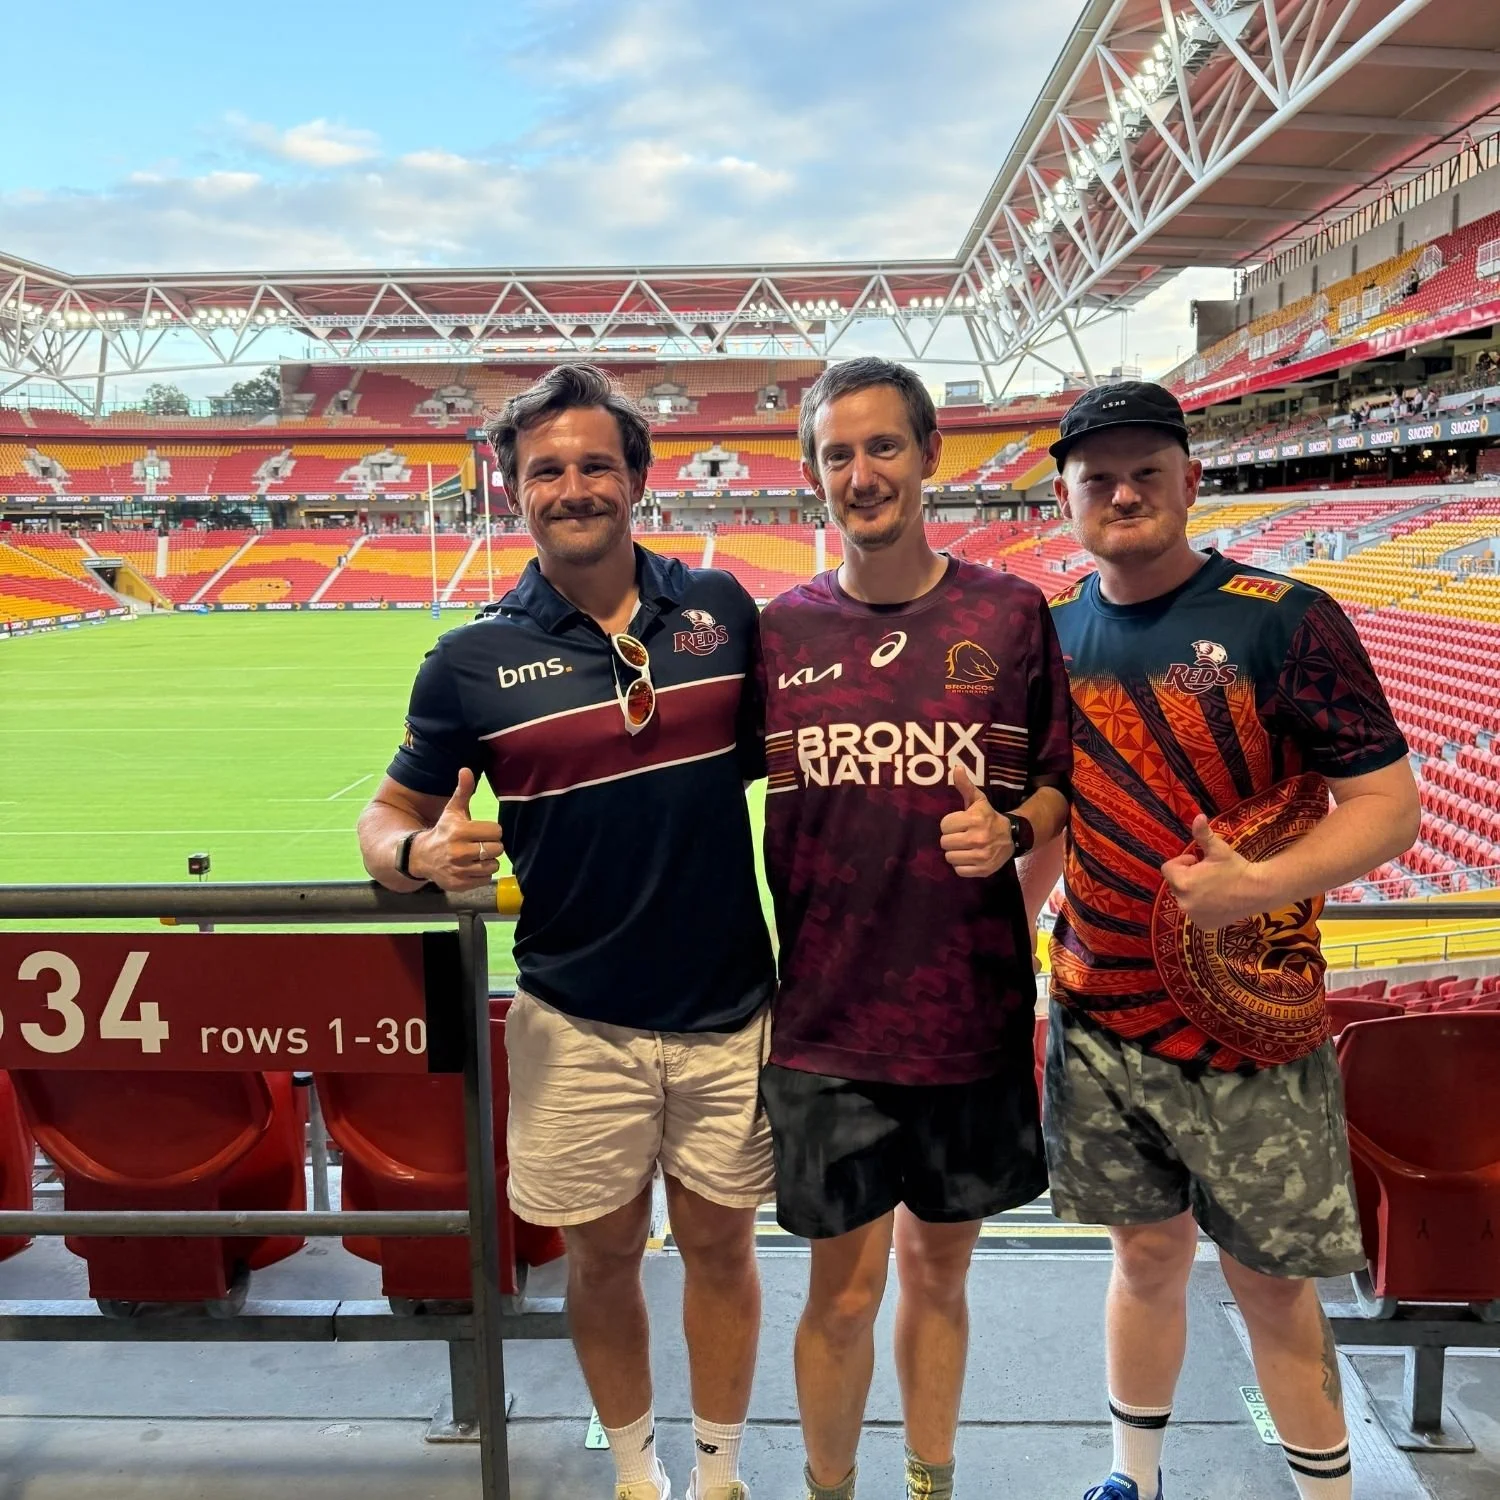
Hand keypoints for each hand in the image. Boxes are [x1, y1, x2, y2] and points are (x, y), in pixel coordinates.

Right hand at [410, 769, 503, 891]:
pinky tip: (471, 867)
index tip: (483, 831)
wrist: (421, 856)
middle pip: (497, 849)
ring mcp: (459, 870)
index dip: (492, 831)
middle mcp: (459, 852)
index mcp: (460, 831)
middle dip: (491, 845)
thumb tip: (466, 769)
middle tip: (480, 843)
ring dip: (488, 860)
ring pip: (493, 865)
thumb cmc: (444, 831)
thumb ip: (463, 791)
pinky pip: (485, 879)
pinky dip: (482, 874)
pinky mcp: (460, 884)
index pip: (496, 831)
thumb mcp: (452, 811)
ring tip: (476, 855)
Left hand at [940, 765, 1013, 877]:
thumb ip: (965, 786)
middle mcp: (978, 838)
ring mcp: (981, 856)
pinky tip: (970, 857)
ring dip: (955, 853)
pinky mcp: (983, 870)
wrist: (1011, 837)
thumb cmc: (988, 817)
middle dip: (951, 839)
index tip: (958, 824)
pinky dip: (962, 866)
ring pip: (950, 857)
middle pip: (945, 842)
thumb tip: (956, 768)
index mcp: (975, 819)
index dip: (949, 824)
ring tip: (964, 847)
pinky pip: (959, 871)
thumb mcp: (978, 800)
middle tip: (961, 836)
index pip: (944, 825)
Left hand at [1159, 814, 1269, 929]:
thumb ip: (1203, 834)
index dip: (1182, 862)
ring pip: (1185, 899)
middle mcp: (1184, 902)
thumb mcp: (1218, 849)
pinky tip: (1217, 901)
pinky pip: (1195, 913)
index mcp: (1183, 882)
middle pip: (1176, 884)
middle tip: (1207, 873)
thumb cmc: (1236, 867)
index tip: (1197, 860)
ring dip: (1193, 891)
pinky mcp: (1203, 925)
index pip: (1168, 869)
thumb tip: (1198, 816)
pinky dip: (1202, 907)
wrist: (1258, 891)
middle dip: (1187, 876)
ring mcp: (1193, 916)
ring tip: (1213, 887)